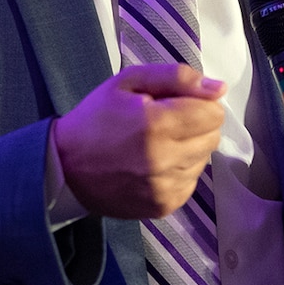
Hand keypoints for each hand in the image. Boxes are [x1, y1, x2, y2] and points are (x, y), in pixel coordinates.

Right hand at [53, 64, 225, 218]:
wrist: (65, 167)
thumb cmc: (96, 118)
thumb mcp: (128, 82)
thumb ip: (176, 78)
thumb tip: (218, 88)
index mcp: (156, 124)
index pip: (212, 113)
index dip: (198, 103)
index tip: (176, 103)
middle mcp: (165, 160)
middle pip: (212, 137)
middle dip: (196, 124)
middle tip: (166, 122)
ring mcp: (165, 188)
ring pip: (203, 159)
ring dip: (188, 148)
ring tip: (158, 143)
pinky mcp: (163, 206)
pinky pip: (191, 182)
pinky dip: (179, 170)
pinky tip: (155, 164)